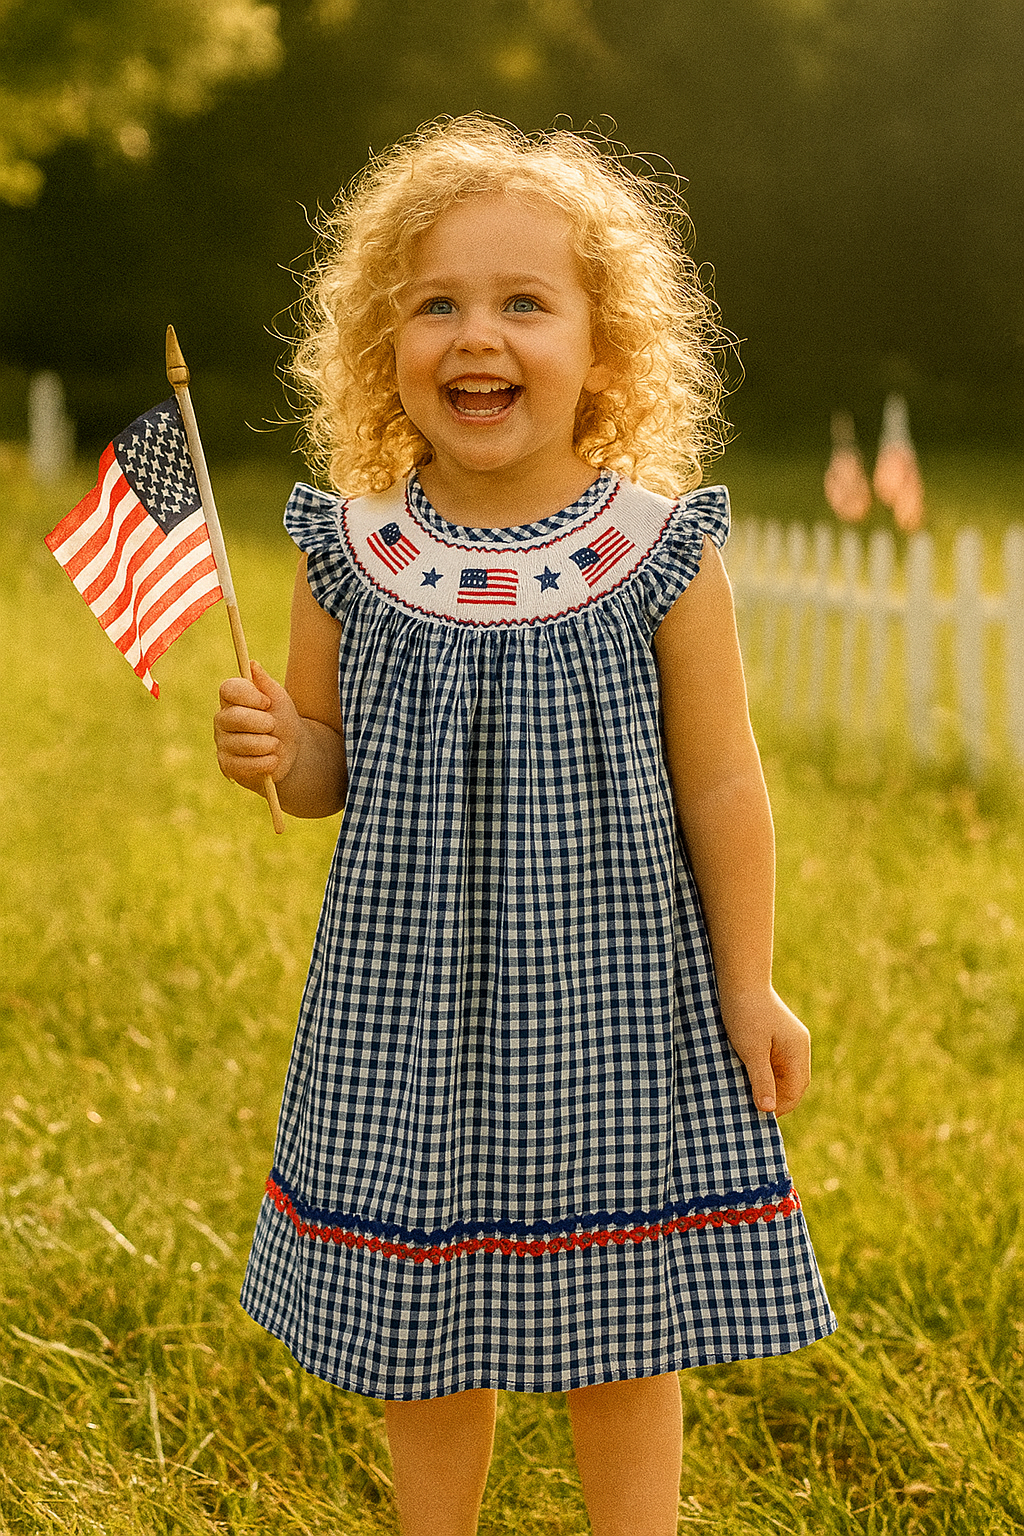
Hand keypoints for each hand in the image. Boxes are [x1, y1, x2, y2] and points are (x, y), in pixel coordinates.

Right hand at [214, 662, 300, 789]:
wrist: (292, 752)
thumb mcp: (280, 700)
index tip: (267, 702)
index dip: (249, 695)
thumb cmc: (282, 720)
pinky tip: (271, 760)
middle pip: (235, 717)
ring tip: (274, 744)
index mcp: (231, 700)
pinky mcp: (227, 767)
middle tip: (273, 725)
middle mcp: (221, 720)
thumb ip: (266, 683)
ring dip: (268, 744)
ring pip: (243, 743)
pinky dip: (266, 762)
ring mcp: (222, 744)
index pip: (228, 689)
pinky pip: (246, 765)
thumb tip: (252, 665)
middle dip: (263, 723)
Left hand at [719, 987, 810, 1115]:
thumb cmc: (745, 1014)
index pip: (795, 1091)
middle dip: (774, 1098)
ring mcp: (790, 1041)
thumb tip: (769, 1110)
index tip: (756, 1115)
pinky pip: (776, 1063)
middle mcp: (799, 1047)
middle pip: (793, 1085)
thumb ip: (762, 1079)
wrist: (740, 980)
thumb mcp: (751, 1050)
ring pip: (784, 1075)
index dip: (778, 1107)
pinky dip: (765, 1073)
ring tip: (746, 1093)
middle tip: (749, 1107)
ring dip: (769, 1085)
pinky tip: (747, 1075)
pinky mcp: (778, 1037)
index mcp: (798, 1051)